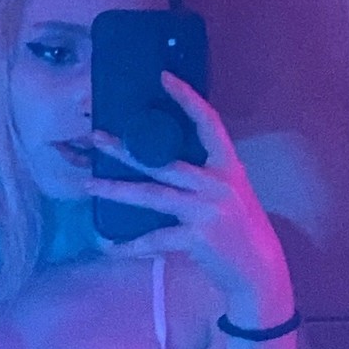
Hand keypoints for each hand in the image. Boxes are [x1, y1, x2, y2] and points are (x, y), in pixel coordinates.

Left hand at [87, 72, 294, 325]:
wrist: (259, 271)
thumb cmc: (241, 230)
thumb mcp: (231, 193)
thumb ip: (204, 175)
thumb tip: (162, 159)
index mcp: (228, 167)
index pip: (208, 123)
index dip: (187, 98)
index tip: (164, 77)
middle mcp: (218, 183)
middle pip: (164, 160)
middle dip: (127, 149)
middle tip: (95, 137)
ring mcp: (207, 210)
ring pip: (153, 195)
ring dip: (117, 190)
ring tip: (89, 184)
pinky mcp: (197, 237)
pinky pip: (155, 238)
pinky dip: (131, 245)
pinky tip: (109, 246)